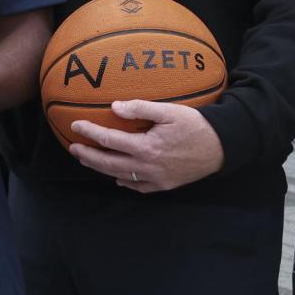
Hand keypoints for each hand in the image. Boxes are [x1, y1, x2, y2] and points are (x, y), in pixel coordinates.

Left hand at [69, 99, 224, 192]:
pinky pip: (139, 187)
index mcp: (146, 148)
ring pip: (120, 176)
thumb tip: (114, 108)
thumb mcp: (169, 111)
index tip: (75, 126)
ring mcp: (156, 179)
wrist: (221, 147)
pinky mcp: (165, 185)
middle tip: (73, 148)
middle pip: (109, 164)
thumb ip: (140, 108)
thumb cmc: (196, 125)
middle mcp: (147, 167)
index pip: (109, 141)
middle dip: (88, 156)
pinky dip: (124, 182)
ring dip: (101, 169)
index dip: (90, 133)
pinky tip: (117, 177)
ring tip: (87, 160)